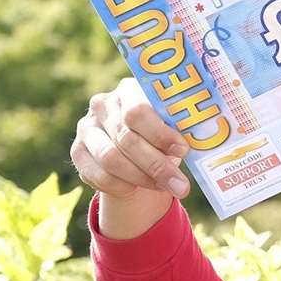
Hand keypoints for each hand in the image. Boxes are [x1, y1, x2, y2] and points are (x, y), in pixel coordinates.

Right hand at [71, 78, 192, 237]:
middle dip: (157, 166)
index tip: (183, 151)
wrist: (132, 149)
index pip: (138, 111)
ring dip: (142, 179)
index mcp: (128, 90)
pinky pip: (99, 175)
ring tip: (165, 188)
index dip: (161, 134)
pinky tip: (137, 189)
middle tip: (181, 186)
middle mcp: (102, 106)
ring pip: (111, 159)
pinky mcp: (77, 152)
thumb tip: (203, 145)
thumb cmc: (160, 134)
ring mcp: (86, 128)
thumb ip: (181, 130)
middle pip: (126, 139)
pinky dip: (121, 187)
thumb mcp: (172, 126)